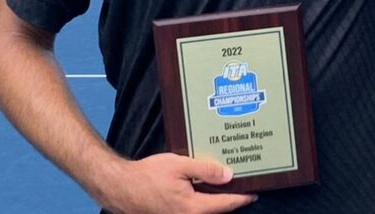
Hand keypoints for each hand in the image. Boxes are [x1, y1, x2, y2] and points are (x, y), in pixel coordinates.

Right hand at [98, 153, 256, 213]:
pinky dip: (202, 201)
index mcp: (192, 208)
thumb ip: (205, 170)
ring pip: (204, 211)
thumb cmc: (147, 175)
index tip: (255, 193)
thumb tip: (228, 175)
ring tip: (226, 186)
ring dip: (216, 201)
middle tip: (244, 186)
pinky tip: (204, 189)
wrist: (119, 187)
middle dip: (230, 199)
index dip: (242, 198)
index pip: (225, 204)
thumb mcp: (179, 165)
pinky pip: (193, 210)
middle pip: (217, 211)